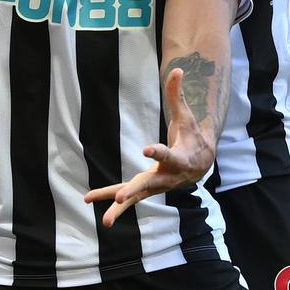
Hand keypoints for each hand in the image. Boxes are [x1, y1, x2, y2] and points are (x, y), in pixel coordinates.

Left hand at [83, 68, 215, 226]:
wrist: (201, 163)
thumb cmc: (192, 137)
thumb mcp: (186, 116)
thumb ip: (177, 95)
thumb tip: (177, 68)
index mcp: (178, 158)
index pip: (166, 155)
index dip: (157, 152)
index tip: (146, 149)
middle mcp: (166, 177)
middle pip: (148, 185)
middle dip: (134, 190)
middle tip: (121, 197)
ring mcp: (154, 185)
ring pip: (135, 197)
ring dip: (118, 206)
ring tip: (104, 221)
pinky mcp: (144, 189)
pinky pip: (126, 196)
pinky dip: (109, 199)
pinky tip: (88, 200)